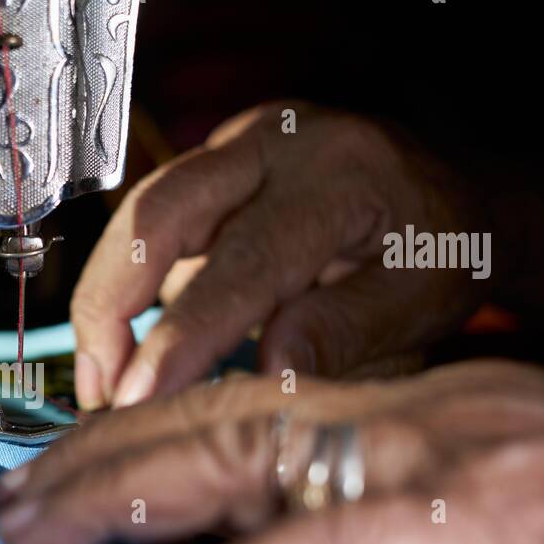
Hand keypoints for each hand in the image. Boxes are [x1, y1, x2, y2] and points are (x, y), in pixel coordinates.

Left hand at [0, 361, 543, 543]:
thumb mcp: (485, 507)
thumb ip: (374, 519)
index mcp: (411, 414)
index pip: (242, 404)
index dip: (138, 435)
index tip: (60, 473)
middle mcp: (413, 416)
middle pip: (217, 418)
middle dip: (99, 458)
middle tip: (10, 503)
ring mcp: (444, 461)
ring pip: (245, 456)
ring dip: (122, 497)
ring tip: (32, 538)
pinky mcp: (484, 528)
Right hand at [71, 101, 490, 408]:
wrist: (446, 197)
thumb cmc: (437, 254)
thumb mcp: (418, 304)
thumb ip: (344, 335)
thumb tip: (267, 374)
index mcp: (339, 176)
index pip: (244, 262)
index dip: (181, 337)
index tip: (139, 402)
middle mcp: (277, 142)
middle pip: (159, 213)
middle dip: (110, 304)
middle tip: (98, 389)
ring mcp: (237, 145)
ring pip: (140, 212)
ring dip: (107, 298)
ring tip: (100, 379)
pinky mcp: (211, 164)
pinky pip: (151, 219)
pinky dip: (126, 284)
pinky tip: (124, 348)